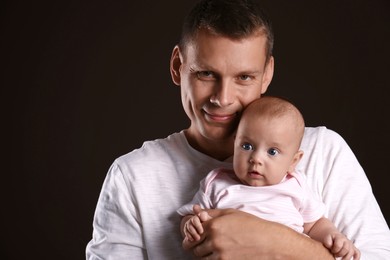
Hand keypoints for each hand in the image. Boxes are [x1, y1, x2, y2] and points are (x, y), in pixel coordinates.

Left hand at [185, 207, 333, 259]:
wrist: (269, 242)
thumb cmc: (251, 225)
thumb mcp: (231, 213)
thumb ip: (211, 213)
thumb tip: (196, 211)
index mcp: (214, 225)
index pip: (193, 231)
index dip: (194, 232)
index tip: (197, 233)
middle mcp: (214, 240)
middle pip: (194, 247)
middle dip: (197, 245)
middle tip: (204, 242)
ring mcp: (220, 254)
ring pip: (200, 257)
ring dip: (203, 254)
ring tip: (213, 249)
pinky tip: (220, 254)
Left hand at [324, 233, 360, 259]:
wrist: (331, 235)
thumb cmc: (328, 238)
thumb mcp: (326, 239)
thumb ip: (328, 242)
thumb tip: (330, 246)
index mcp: (339, 237)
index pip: (338, 245)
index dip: (334, 250)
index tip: (331, 250)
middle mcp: (346, 240)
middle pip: (346, 249)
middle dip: (340, 254)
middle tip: (335, 255)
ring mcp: (350, 244)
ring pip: (352, 252)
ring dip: (346, 257)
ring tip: (341, 259)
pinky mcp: (353, 248)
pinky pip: (357, 253)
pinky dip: (356, 258)